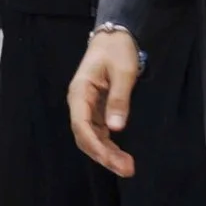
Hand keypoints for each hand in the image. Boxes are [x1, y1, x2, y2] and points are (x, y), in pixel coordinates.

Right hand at [67, 29, 138, 177]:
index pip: (81, 125)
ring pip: (91, 137)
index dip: (95, 145)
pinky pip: (98, 133)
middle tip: (126, 169)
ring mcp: (87, 107)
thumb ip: (120, 100)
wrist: (116, 36)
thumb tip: (116, 128)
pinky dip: (108, 146)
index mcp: (80, 92)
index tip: (111, 160)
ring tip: (127, 167)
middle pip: (84, 136)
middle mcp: (79, 103)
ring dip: (106, 154)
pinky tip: (120, 156)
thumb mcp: (123, 72)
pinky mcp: (96, 110)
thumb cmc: (118, 50)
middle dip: (103, 155)